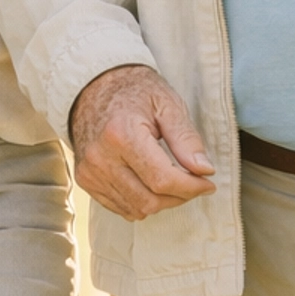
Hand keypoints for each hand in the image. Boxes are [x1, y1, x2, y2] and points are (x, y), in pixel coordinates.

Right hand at [68, 64, 214, 220]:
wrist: (94, 86)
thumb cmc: (135, 91)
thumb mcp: (168, 104)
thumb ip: (186, 138)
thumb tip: (204, 171)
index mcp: (121, 134)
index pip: (162, 179)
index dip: (191, 187)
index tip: (208, 183)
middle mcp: (101, 157)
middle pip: (150, 200)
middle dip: (180, 196)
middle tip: (195, 181)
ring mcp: (90, 171)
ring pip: (137, 209)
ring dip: (162, 202)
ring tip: (174, 181)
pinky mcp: (86, 180)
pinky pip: (121, 208)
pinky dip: (142, 202)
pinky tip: (152, 183)